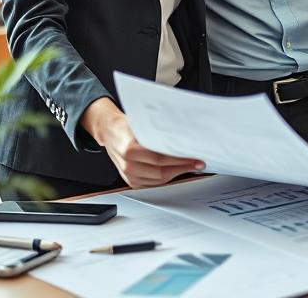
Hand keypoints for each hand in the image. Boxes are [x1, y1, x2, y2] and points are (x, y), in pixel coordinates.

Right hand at [81, 98, 203, 187]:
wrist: (110, 132)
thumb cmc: (126, 126)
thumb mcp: (140, 124)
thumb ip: (158, 132)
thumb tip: (182, 136)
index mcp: (130, 148)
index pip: (160, 158)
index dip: (179, 159)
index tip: (193, 156)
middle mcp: (128, 163)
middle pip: (161, 171)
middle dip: (182, 167)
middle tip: (197, 162)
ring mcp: (129, 174)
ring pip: (159, 179)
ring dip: (177, 173)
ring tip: (190, 166)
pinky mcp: (131, 181)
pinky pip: (153, 183)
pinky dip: (166, 177)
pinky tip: (176, 170)